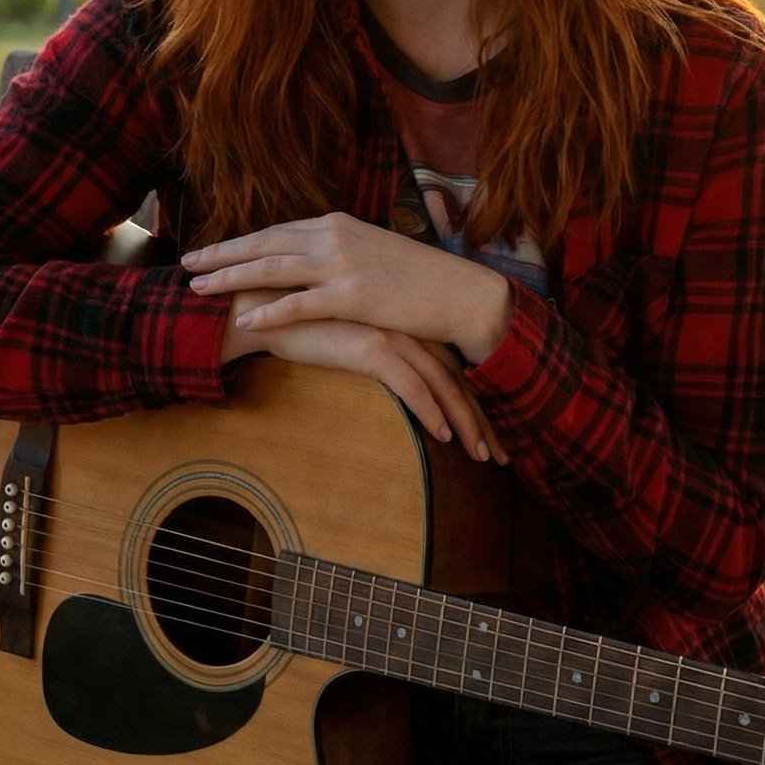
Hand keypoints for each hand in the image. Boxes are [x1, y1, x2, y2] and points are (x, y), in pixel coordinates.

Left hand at [185, 212, 512, 368]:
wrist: (461, 293)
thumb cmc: (422, 280)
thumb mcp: (375, 254)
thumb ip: (341, 254)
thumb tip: (315, 264)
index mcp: (338, 224)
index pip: (277, 231)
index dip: (240, 242)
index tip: (211, 250)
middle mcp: (334, 236)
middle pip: (264, 244)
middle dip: (222, 254)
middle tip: (186, 263)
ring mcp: (342, 265)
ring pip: (273, 268)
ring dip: (231, 277)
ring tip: (198, 288)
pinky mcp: (353, 296)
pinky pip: (300, 303)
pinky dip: (270, 310)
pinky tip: (245, 318)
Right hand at [222, 292, 505, 462]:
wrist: (264, 309)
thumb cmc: (305, 327)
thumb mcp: (350, 340)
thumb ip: (376, 353)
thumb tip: (398, 384)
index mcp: (408, 324)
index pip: (456, 366)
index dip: (478, 401)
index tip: (491, 433)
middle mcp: (407, 326)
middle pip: (459, 377)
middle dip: (483, 418)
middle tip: (500, 454)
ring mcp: (392, 333)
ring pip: (443, 383)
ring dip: (465, 422)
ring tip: (480, 455)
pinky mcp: (371, 346)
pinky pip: (412, 385)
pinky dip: (431, 412)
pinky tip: (443, 437)